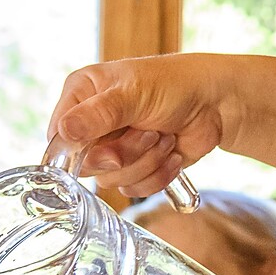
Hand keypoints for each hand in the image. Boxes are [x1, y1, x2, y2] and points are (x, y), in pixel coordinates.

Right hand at [46, 53, 232, 199]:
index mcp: (82, 96)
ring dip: (146, 161)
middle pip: (87, 164)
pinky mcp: (137, 167)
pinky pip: (135, 189)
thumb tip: (64, 133)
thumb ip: (98, 115)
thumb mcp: (133, 93)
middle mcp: (92, 124)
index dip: (78, 151)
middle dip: (124, 154)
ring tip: (164, 136)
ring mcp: (114, 147)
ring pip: (112, 179)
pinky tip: (173, 153)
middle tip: (149, 133)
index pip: (59, 136)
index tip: (105, 149)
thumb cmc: (174, 85)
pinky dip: (159, 174)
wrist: (216, 103)